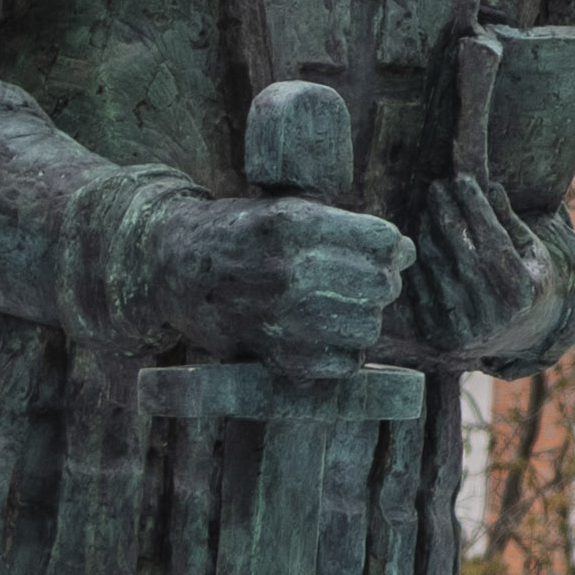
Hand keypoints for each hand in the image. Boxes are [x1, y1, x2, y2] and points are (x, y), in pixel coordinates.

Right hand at [167, 190, 412, 373]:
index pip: (382, 240)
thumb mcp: (285, 210)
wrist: (170, 265)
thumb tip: (405, 252)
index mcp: (293, 224)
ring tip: (341, 309)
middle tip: (364, 283)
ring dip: (363, 320)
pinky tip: (326, 337)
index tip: (380, 250)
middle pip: (379, 285)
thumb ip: (344, 228)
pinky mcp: (270, 351)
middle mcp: (287, 269)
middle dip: (380, 283)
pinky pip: (340, 364)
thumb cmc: (236, 232)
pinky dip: (342, 355)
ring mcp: (278, 314)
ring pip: (366, 328)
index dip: (389, 247)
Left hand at [411, 168, 574, 374]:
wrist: (521, 335)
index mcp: (524, 293)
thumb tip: (489, 186)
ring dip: (428, 231)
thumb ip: (511, 221)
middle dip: (447, 212)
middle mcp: (496, 314)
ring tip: (427, 207)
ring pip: (438, 266)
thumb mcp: (532, 252)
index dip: (475, 206)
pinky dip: (417, 259)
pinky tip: (418, 236)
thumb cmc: (529, 282)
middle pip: (461, 250)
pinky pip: (421, 288)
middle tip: (437, 186)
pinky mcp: (442, 336)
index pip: (493, 238)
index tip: (462, 179)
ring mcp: (466, 328)